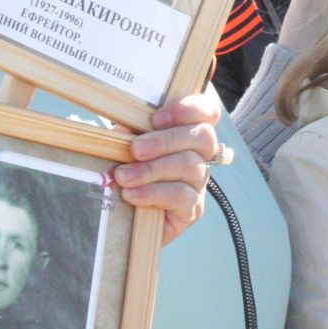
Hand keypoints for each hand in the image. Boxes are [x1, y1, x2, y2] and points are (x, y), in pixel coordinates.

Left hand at [114, 92, 219, 244]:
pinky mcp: (193, 209)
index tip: (155, 118)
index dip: (189, 109)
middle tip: (135, 150)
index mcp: (187, 132)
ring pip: (190, 166)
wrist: (120, 219)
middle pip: (203, 137)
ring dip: (152, 169)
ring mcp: (199, 182)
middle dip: (166, 140)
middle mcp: (200, 155)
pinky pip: (181, 196)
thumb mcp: (125, 146)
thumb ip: (131, 131)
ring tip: (123, 176)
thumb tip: (126, 123)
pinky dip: (153, 193)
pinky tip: (132, 195)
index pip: (207, 111)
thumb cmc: (125, 173)